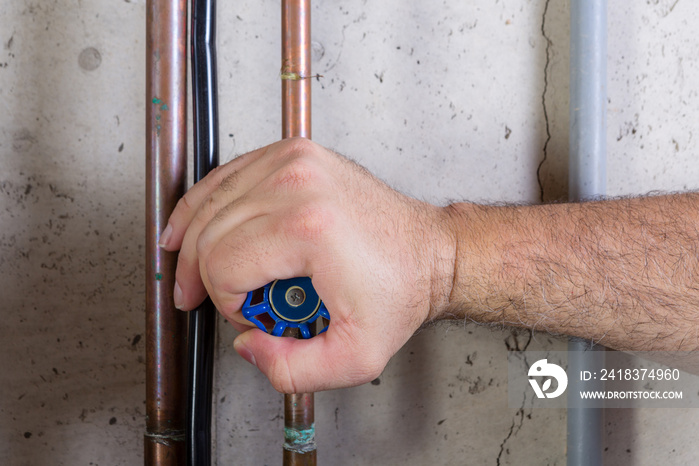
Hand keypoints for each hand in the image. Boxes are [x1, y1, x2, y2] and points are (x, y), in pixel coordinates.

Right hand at [160, 138, 454, 392]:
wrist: (428, 252)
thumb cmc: (398, 291)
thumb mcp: (355, 356)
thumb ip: (292, 370)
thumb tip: (247, 345)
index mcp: (308, 228)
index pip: (223, 267)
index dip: (227, 304)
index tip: (253, 316)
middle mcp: (296, 184)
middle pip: (209, 234)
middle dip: (205, 278)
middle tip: (224, 302)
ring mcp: (293, 161)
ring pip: (209, 203)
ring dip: (194, 242)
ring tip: (195, 272)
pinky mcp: (293, 152)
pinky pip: (226, 177)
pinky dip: (206, 204)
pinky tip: (193, 224)